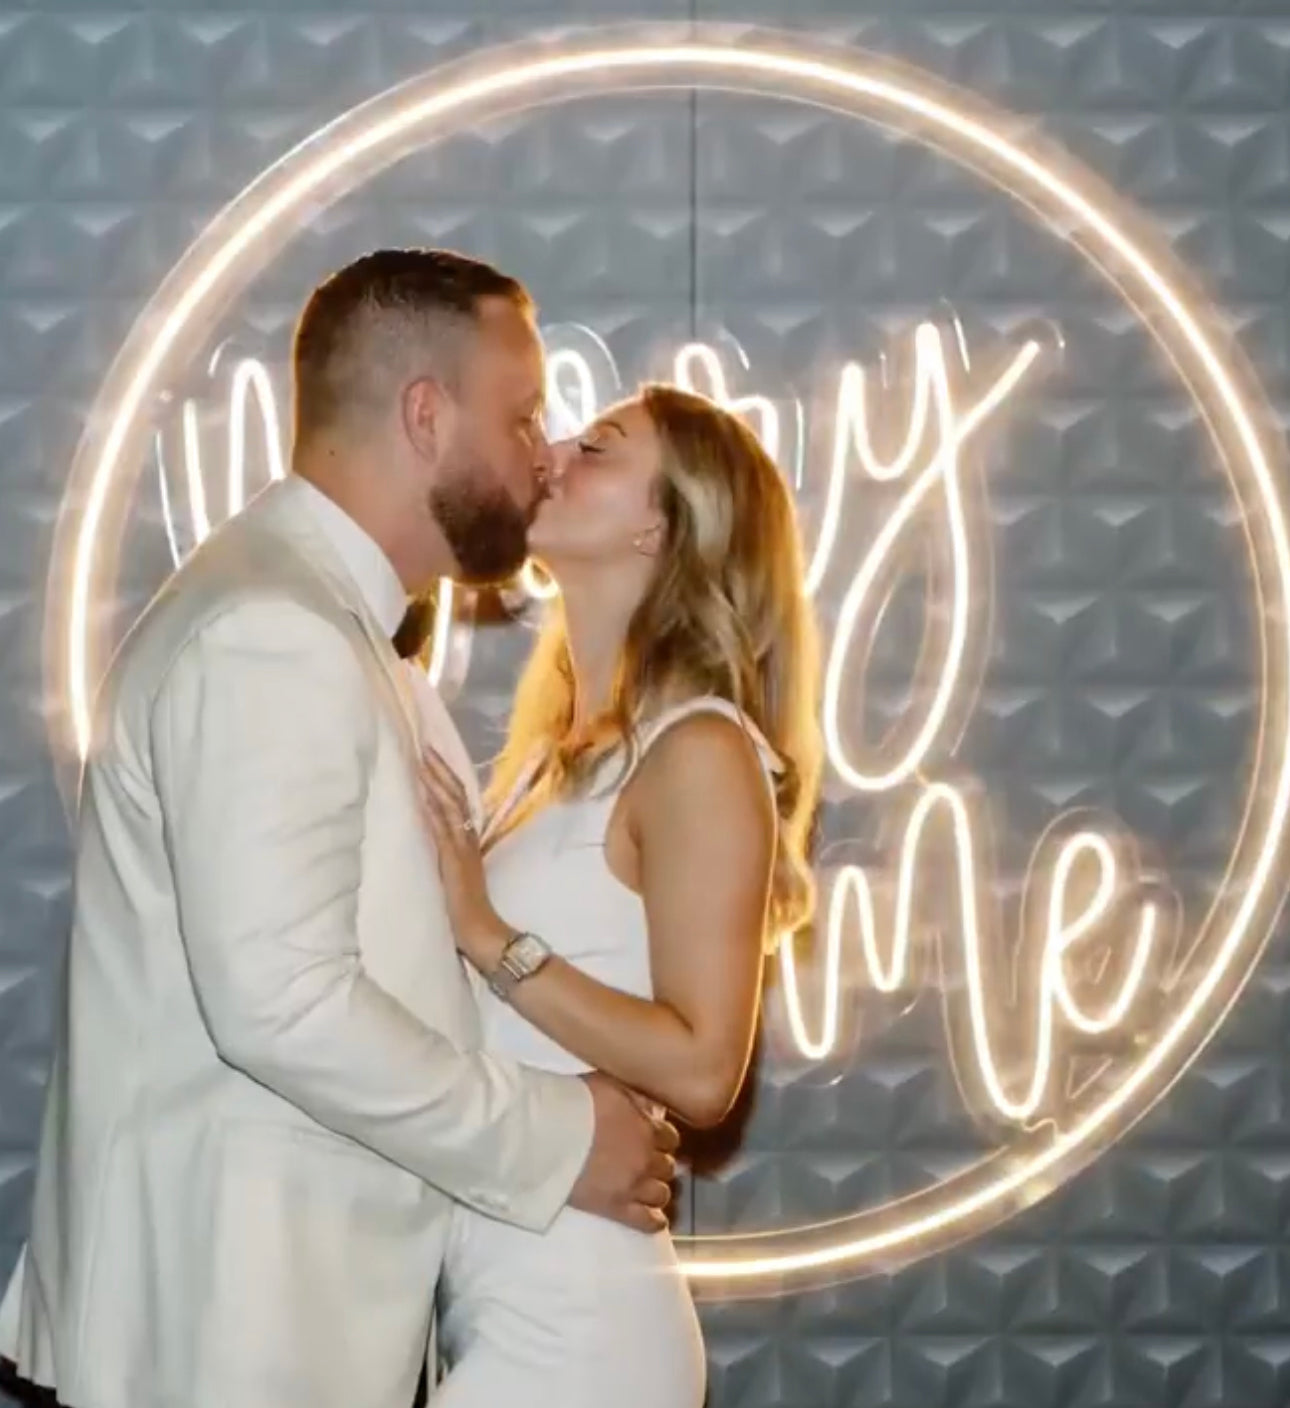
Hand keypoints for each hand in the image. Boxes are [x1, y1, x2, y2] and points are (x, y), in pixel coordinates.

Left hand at [416, 747, 503, 965]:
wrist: (482, 933)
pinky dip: (433, 808)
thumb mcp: (454, 875)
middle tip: (424, 745)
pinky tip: (422, 792)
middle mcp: (467, 838)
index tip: (430, 757)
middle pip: (456, 795)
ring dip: (435, 781)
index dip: (445, 778)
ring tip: (421, 759)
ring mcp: (462, 847)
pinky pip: (442, 828)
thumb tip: (428, 838)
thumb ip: (447, 855)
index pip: (458, 801)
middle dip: (440, 770)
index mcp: (467, 841)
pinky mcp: (453, 859)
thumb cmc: (465, 911)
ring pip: (450, 805)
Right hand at [567, 1072, 679, 1233]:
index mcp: (647, 1129)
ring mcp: (633, 1187)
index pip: (670, 1138)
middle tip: (646, 1162)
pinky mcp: (616, 1209)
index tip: (654, 1139)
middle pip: (667, 1167)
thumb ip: (637, 1096)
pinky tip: (656, 1220)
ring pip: (662, 1194)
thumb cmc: (576, 1103)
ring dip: (656, 1190)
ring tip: (646, 1188)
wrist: (548, 1133)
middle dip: (658, 1163)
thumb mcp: (612, 1084)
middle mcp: (646, 1160)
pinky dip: (655, 1221)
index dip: (662, 1139)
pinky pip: (646, 1221)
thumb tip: (653, 1107)